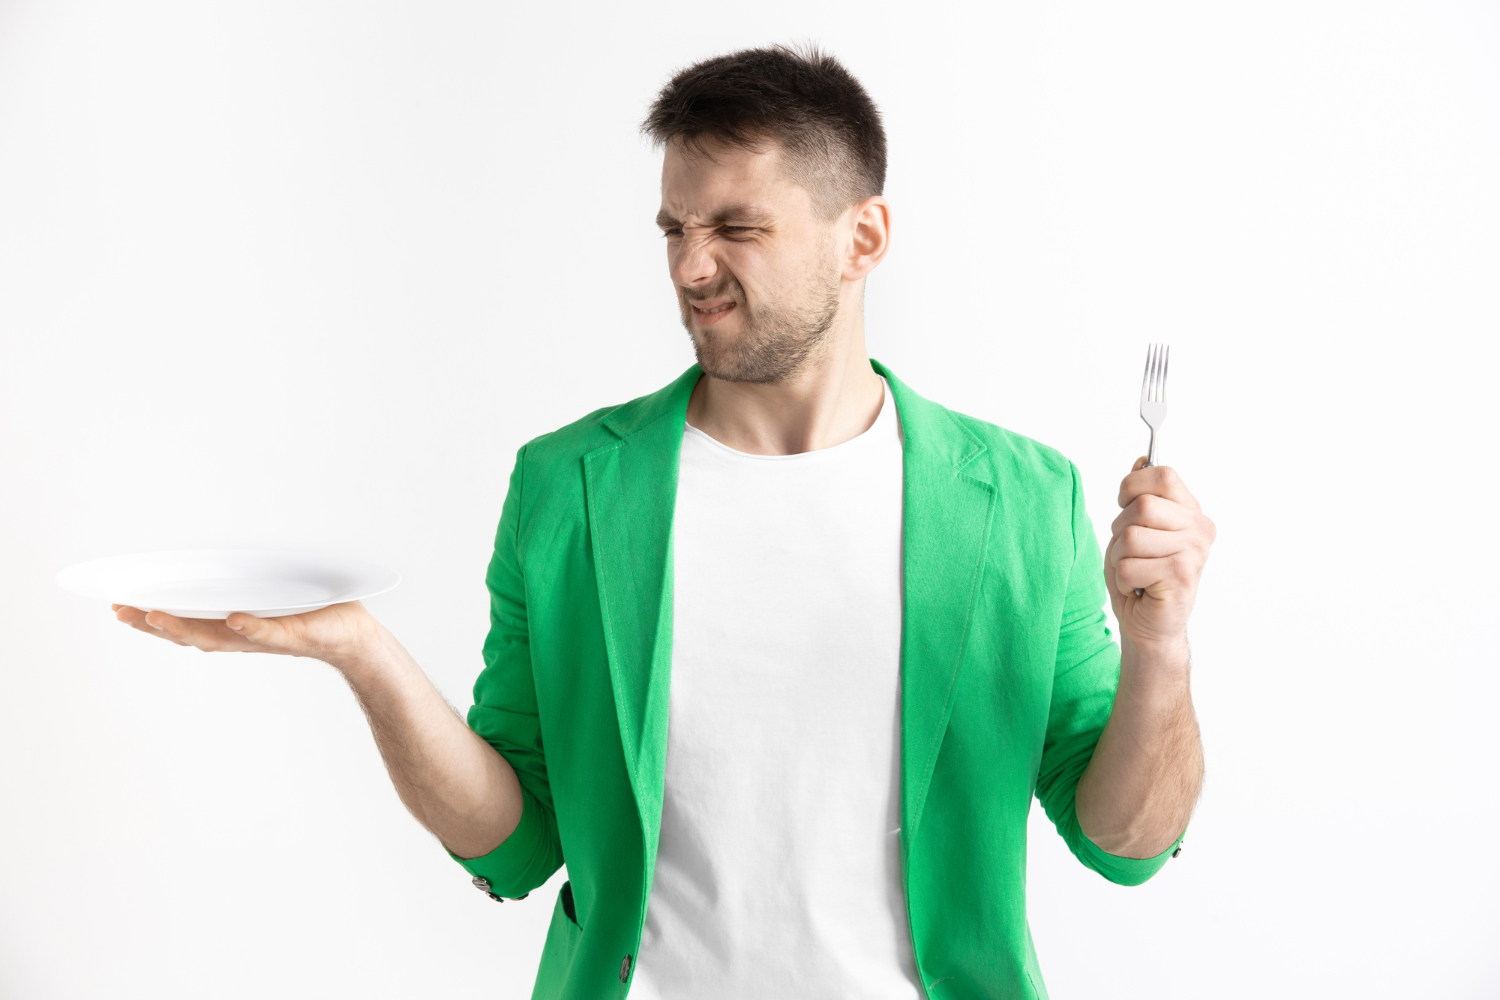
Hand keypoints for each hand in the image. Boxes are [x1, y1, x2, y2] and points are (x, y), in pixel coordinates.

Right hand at [112, 599, 380, 667]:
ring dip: (188, 628)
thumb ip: (243, 583)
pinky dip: (251, 627)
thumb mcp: (267, 596)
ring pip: (220, 637)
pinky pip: (269, 632)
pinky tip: (234, 619)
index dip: (149, 618)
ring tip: (158, 615)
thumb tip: (216, 550)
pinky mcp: (293, 635)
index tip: (117, 605)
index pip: (183, 623)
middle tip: (122, 611)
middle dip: (153, 624)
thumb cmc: (310, 612)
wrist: (351, 636)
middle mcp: (241, 636)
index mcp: (231, 625)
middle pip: (188, 633)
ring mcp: (265, 637)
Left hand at [1104, 456, 1214, 650]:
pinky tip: (1139, 587)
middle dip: (1121, 529)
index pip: (1163, 474)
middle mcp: (1200, 528)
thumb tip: (1142, 460)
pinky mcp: (1181, 576)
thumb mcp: (1134, 527)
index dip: (1132, 486)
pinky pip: (1129, 565)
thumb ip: (1141, 494)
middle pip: (1143, 506)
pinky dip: (1123, 579)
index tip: (1125, 504)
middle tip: (1130, 551)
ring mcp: (1194, 552)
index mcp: (1191, 511)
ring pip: (1131, 536)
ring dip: (1120, 557)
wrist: (1148, 625)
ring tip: (1135, 571)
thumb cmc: (1140, 576)